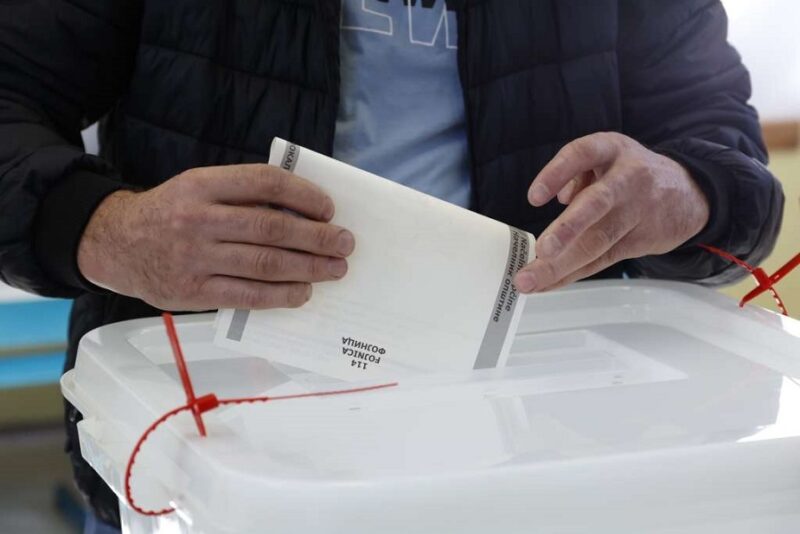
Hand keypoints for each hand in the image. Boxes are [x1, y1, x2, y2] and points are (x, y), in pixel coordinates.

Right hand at [78, 164, 354, 309]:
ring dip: (308, 267)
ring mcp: (194, 258)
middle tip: (345, 243)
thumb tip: (304, 209)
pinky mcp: (192, 291)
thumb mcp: (198, 188)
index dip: (303, 195)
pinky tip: (303, 291)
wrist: (115, 243)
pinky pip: (248, 295)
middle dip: (317, 237)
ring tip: (335, 268)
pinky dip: (281, 294)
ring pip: (265, 263)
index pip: (264, 183)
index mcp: (202, 184)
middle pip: (272, 227)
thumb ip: (242, 194)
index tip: (329, 208)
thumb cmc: (172, 213)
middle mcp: (197, 219)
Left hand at [514, 132, 708, 292]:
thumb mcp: (607, 158)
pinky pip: (602, 259)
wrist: (691, 192)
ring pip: (598, 240)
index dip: (556, 174)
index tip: (534, 198)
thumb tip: (559, 199)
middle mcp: (627, 178)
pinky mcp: (641, 240)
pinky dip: (572, 273)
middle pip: (596, 204)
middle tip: (542, 250)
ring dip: (562, 264)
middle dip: (567, 229)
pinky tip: (549, 282)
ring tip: (532, 279)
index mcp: (611, 149)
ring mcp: (637, 210)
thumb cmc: (632, 174)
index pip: (581, 155)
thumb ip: (577, 174)